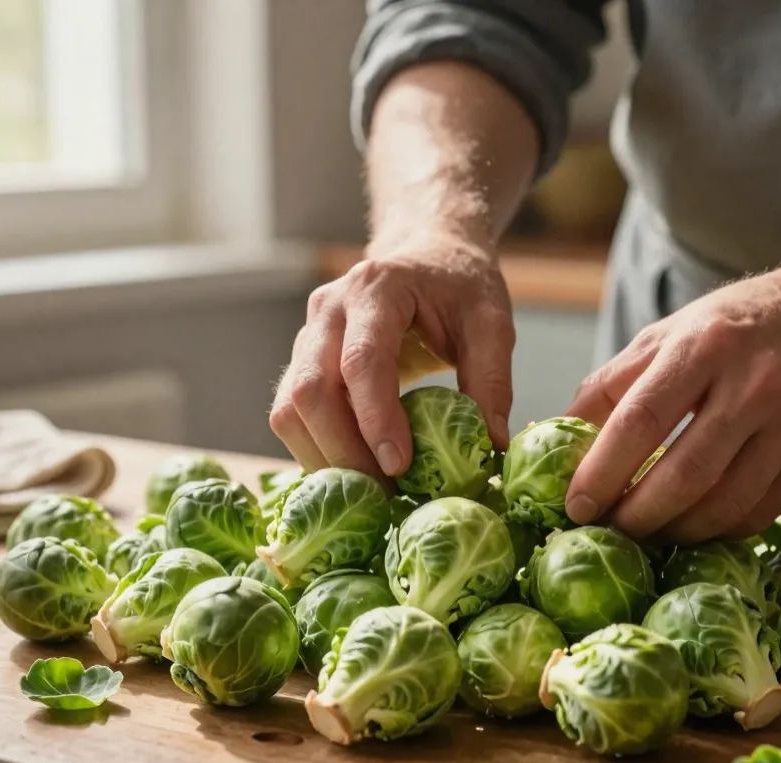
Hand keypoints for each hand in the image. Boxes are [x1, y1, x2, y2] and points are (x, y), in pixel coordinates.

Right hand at [270, 234, 514, 479]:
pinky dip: (318, 451)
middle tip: (387, 492)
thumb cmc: (459, 284)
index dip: (375, 418)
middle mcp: (328, 310)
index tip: (401, 465)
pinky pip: (292, 416)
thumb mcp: (491, 322)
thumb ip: (492, 380)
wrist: (427, 253)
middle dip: (344, 450)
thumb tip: (492, 446)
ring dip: (324, 458)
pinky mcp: (302, 363)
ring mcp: (307, 336)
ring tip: (374, 491)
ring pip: (288, 410)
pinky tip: (357, 473)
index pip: (360, 361)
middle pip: (309, 390)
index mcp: (375, 288)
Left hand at [564, 267, 780, 543]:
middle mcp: (754, 382)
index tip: (575, 506)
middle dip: (635, 516)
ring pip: (724, 504)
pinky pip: (760, 512)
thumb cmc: (734, 325)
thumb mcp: (667, 334)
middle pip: (683, 475)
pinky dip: (718, 529)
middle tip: (608, 530)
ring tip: (647, 533)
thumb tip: (557, 437)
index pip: (640, 421)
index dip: (601, 471)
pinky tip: (692, 525)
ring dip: (675, 531)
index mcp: (703, 346)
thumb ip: (611, 384)